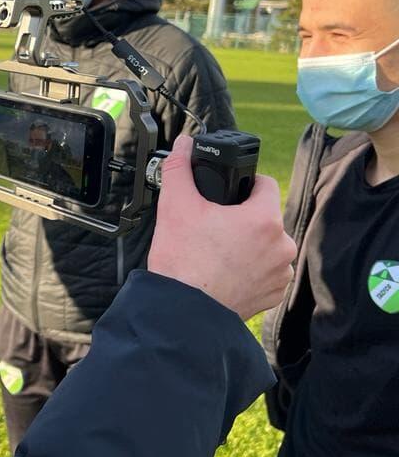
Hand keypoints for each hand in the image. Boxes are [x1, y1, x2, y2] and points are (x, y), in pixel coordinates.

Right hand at [148, 135, 295, 320]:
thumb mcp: (175, 205)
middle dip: (242, 218)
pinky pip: (267, 272)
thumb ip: (180, 168)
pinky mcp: (274, 295)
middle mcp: (281, 245)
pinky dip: (250, 269)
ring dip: (249, 245)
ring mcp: (280, 273)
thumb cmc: (183, 261)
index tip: (227, 196)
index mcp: (264, 219)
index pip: (265, 185)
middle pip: (264, 217)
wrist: (183, 311)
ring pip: (266, 245)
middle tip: (213, 227)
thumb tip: (185, 144)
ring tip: (218, 252)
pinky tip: (226, 271)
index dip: (245, 185)